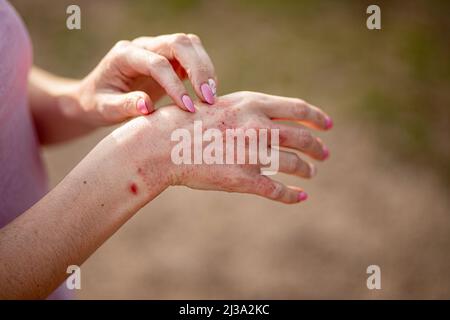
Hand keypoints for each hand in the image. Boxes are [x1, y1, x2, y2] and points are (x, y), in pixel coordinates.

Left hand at [64, 33, 216, 125]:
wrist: (95, 96)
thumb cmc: (97, 104)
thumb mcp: (104, 109)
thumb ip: (124, 106)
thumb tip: (147, 105)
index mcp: (124, 55)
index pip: (157, 63)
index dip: (175, 84)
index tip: (188, 108)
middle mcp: (142, 46)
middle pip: (179, 44)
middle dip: (198, 69)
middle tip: (209, 98)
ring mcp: (157, 48)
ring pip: (190, 45)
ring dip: (205, 68)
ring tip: (211, 97)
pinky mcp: (169, 58)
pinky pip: (192, 56)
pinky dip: (204, 72)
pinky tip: (206, 94)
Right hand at [113, 91, 332, 203]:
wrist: (161, 144)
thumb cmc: (186, 122)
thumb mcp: (221, 105)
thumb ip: (248, 110)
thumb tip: (270, 119)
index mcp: (252, 104)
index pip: (297, 109)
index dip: (316, 118)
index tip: (327, 125)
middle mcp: (257, 126)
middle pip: (300, 138)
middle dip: (317, 147)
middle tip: (324, 154)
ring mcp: (251, 153)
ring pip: (294, 164)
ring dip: (307, 170)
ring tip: (311, 172)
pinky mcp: (243, 179)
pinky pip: (277, 190)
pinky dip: (292, 195)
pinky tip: (300, 197)